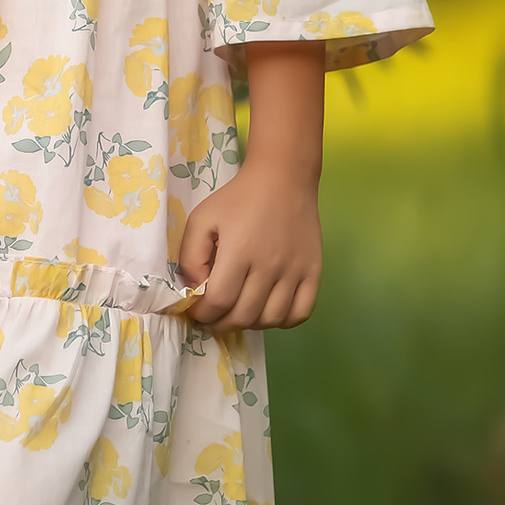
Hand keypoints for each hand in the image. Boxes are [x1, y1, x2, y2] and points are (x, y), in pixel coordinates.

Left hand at [179, 160, 321, 330]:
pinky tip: (267, 311)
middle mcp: (270, 266)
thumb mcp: (202, 218)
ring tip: (237, 314)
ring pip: (271, 319)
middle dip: (222, 323)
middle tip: (213, 317)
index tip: (197, 312)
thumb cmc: (238, 198)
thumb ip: (191, 256)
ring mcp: (295, 272)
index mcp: (240, 252)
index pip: (220, 301)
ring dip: (250, 325)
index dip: (204, 314)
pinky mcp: (314, 273)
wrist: (283, 179)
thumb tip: (195, 289)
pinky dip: (281, 321)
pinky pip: (300, 313)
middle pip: (245, 315)